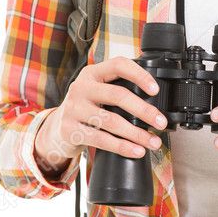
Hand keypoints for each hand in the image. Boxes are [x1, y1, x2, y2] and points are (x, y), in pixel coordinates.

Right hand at [34, 56, 168, 171]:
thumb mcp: (98, 91)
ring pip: (111, 121)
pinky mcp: (69, 129)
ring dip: (137, 134)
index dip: (139, 75)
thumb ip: (118, 89)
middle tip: (161, 122)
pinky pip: (101, 140)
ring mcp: (73, 108)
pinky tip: (136, 151)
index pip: (118, 65)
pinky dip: (122, 147)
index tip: (155, 90)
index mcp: (92, 73)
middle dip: (144, 110)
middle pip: (118, 95)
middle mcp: (81, 87)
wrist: (56, 128)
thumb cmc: (86, 108)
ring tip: (153, 142)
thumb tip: (155, 103)